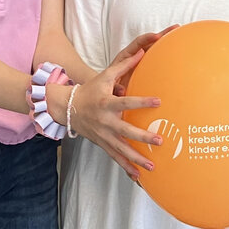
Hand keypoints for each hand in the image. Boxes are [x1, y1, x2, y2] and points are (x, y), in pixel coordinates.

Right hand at [66, 51, 162, 178]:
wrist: (68, 108)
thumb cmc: (91, 90)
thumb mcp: (104, 76)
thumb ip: (123, 66)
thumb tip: (142, 52)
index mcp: (106, 103)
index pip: (126, 103)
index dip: (142, 102)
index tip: (158, 101)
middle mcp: (105, 122)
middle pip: (125, 131)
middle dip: (142, 137)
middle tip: (160, 140)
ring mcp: (103, 136)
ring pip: (121, 150)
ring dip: (136, 159)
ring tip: (152, 166)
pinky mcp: (103, 144)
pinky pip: (115, 158)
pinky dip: (126, 167)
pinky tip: (139, 177)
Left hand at [109, 26, 177, 94]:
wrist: (108, 92)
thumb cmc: (109, 88)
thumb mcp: (112, 87)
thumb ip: (117, 88)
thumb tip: (123, 90)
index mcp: (125, 58)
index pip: (137, 44)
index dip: (147, 39)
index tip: (157, 36)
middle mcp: (134, 57)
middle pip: (149, 42)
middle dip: (162, 34)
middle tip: (174, 28)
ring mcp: (140, 61)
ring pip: (153, 49)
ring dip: (165, 41)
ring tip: (176, 33)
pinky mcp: (145, 68)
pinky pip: (156, 59)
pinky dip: (165, 53)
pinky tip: (175, 50)